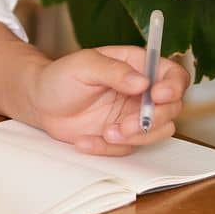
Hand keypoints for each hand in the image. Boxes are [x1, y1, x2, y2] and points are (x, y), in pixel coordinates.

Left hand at [23, 45, 189, 155]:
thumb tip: (142, 82)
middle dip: (153, 119)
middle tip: (127, 124)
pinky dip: (108, 148)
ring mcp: (133, 115)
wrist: (40, 103)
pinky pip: (129, 148)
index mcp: (138, 66)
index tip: (159, 95)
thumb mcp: (84, 66)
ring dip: (136, 137)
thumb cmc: (61, 76)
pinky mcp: (122, 136)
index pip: (173, 74)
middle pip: (172, 108)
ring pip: (158, 132)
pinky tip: (85, 140)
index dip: (174, 86)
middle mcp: (142, 91)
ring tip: (106, 132)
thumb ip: (114, 71)